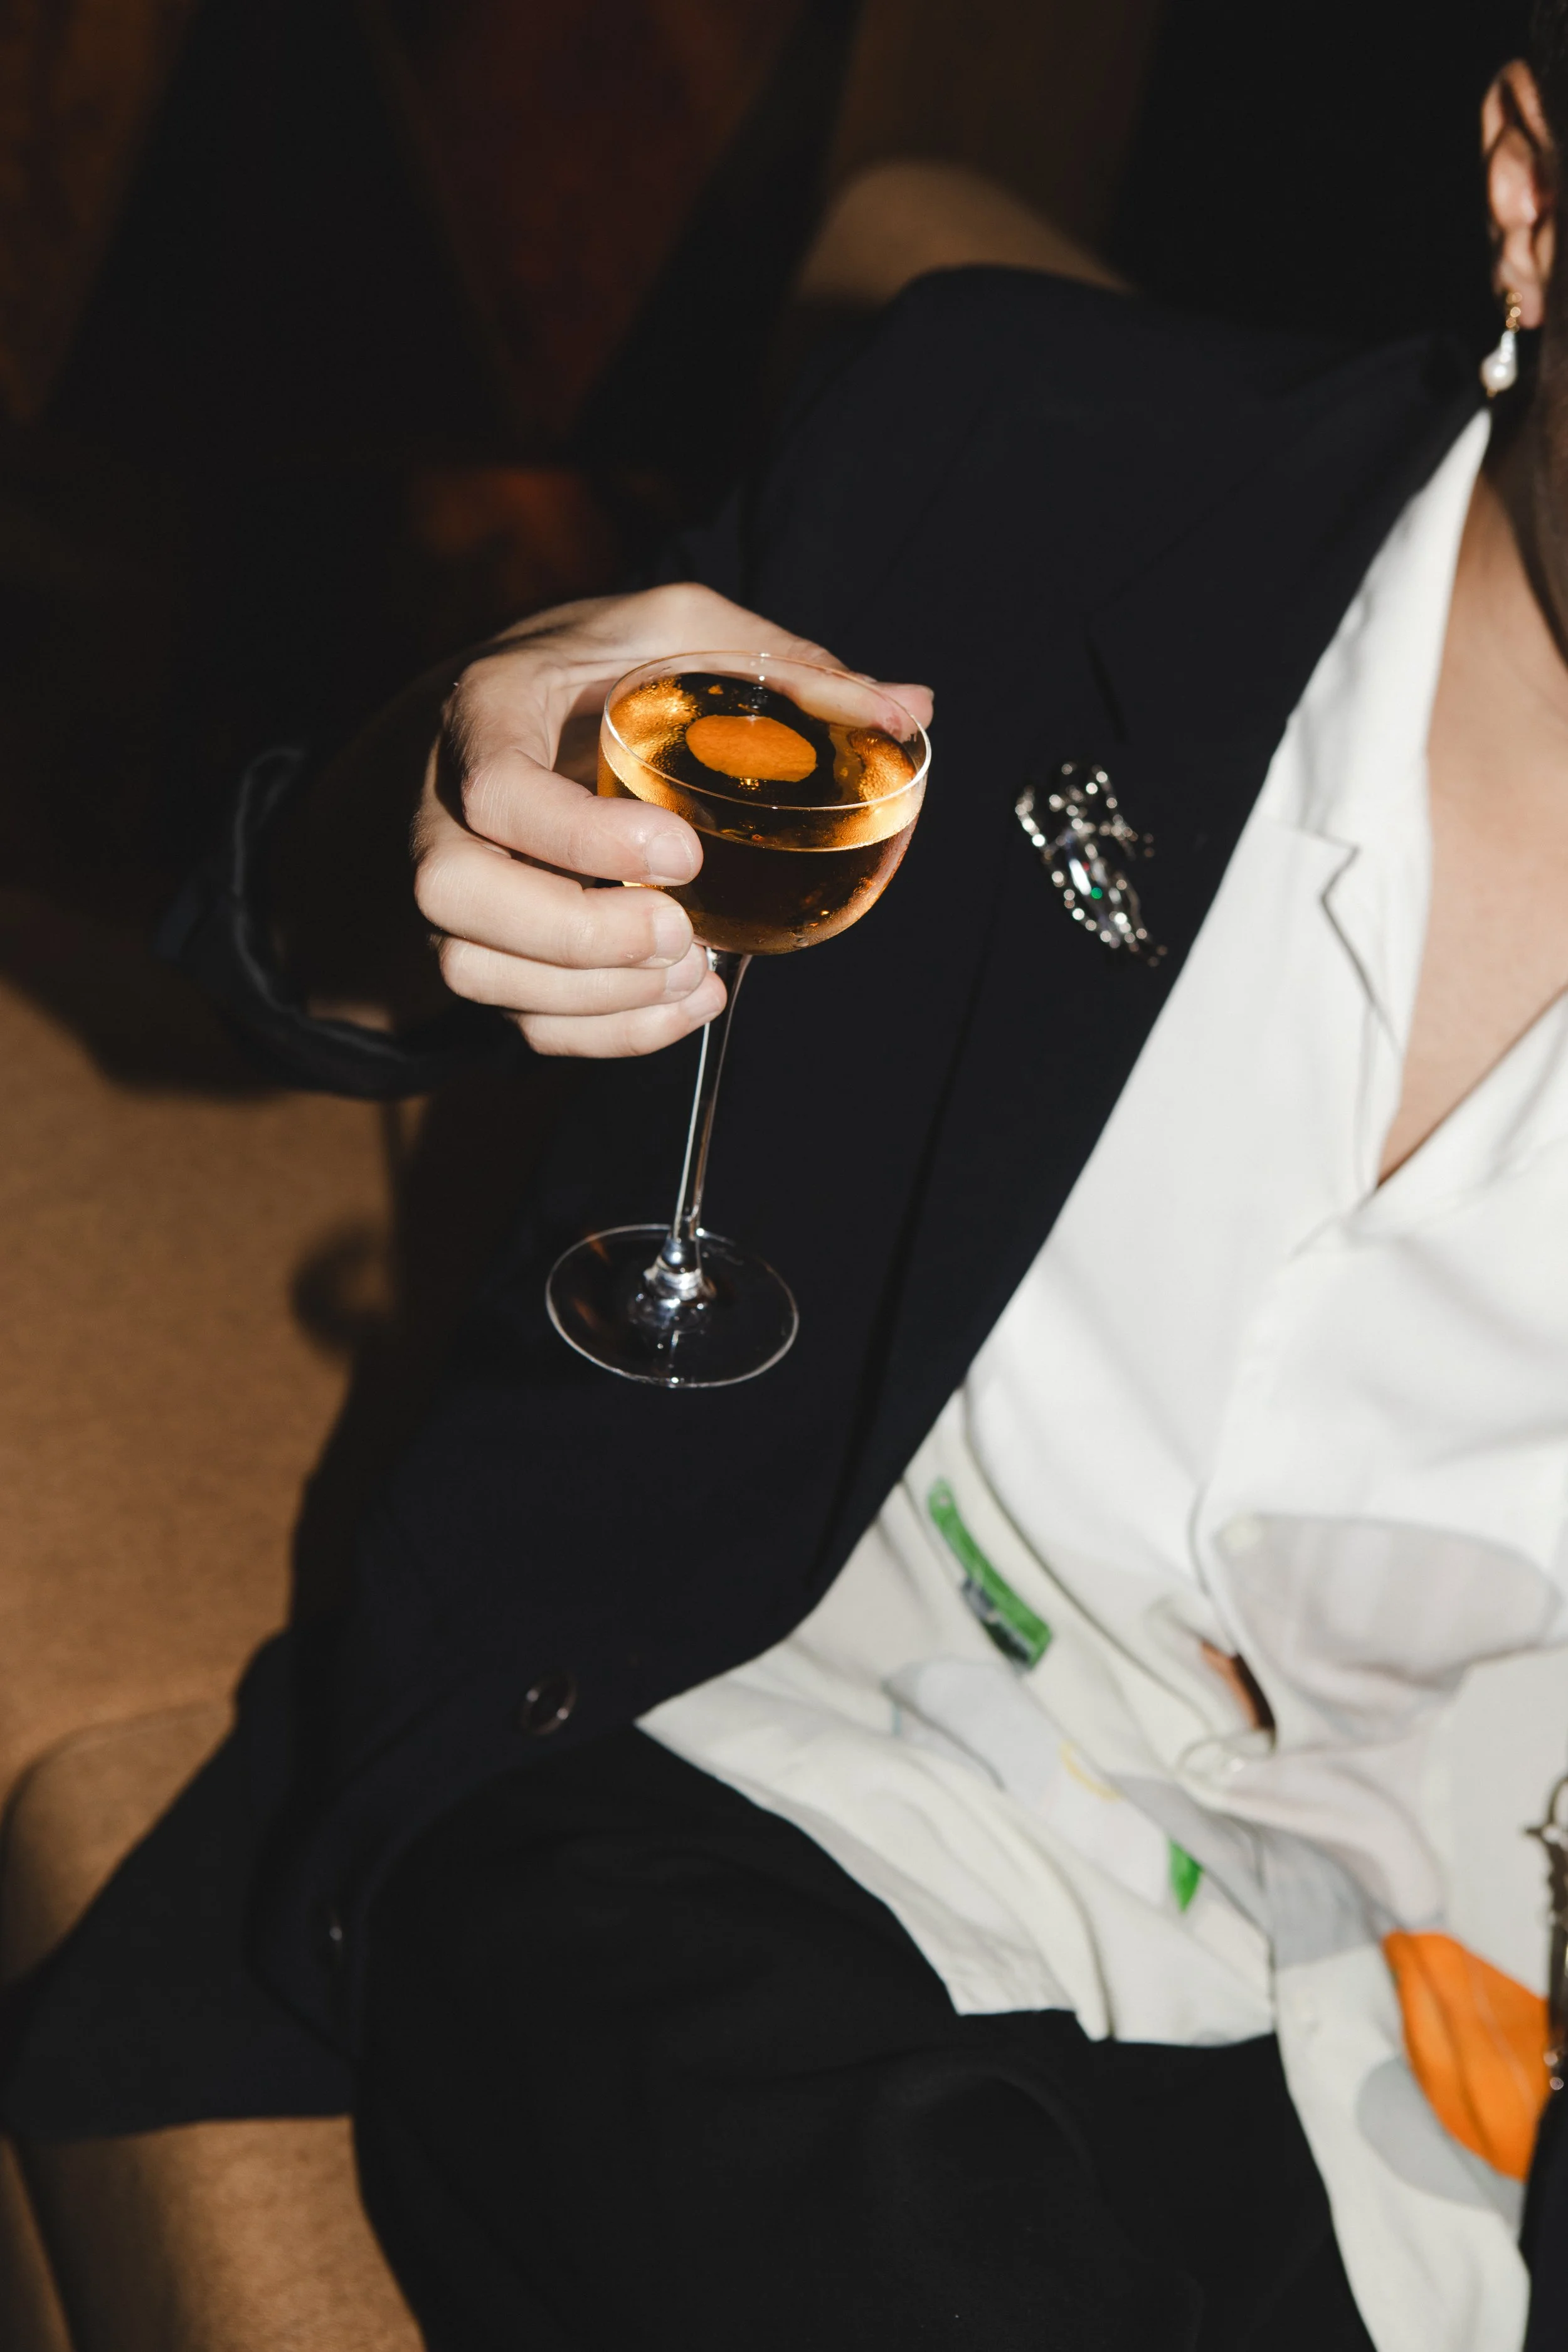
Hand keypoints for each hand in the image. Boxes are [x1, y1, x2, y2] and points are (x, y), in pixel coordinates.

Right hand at [414, 583, 932, 1057]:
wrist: (509, 717)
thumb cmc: (598, 669)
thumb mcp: (679, 629)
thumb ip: (785, 664)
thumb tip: (912, 709)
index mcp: (486, 715)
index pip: (495, 791)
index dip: (583, 838)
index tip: (682, 853)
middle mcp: (443, 810)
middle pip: (454, 900)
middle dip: (577, 937)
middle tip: (680, 929)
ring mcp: (453, 892)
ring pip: (477, 975)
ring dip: (595, 996)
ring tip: (692, 968)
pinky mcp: (484, 951)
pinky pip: (520, 1023)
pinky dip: (608, 1034)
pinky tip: (687, 1002)